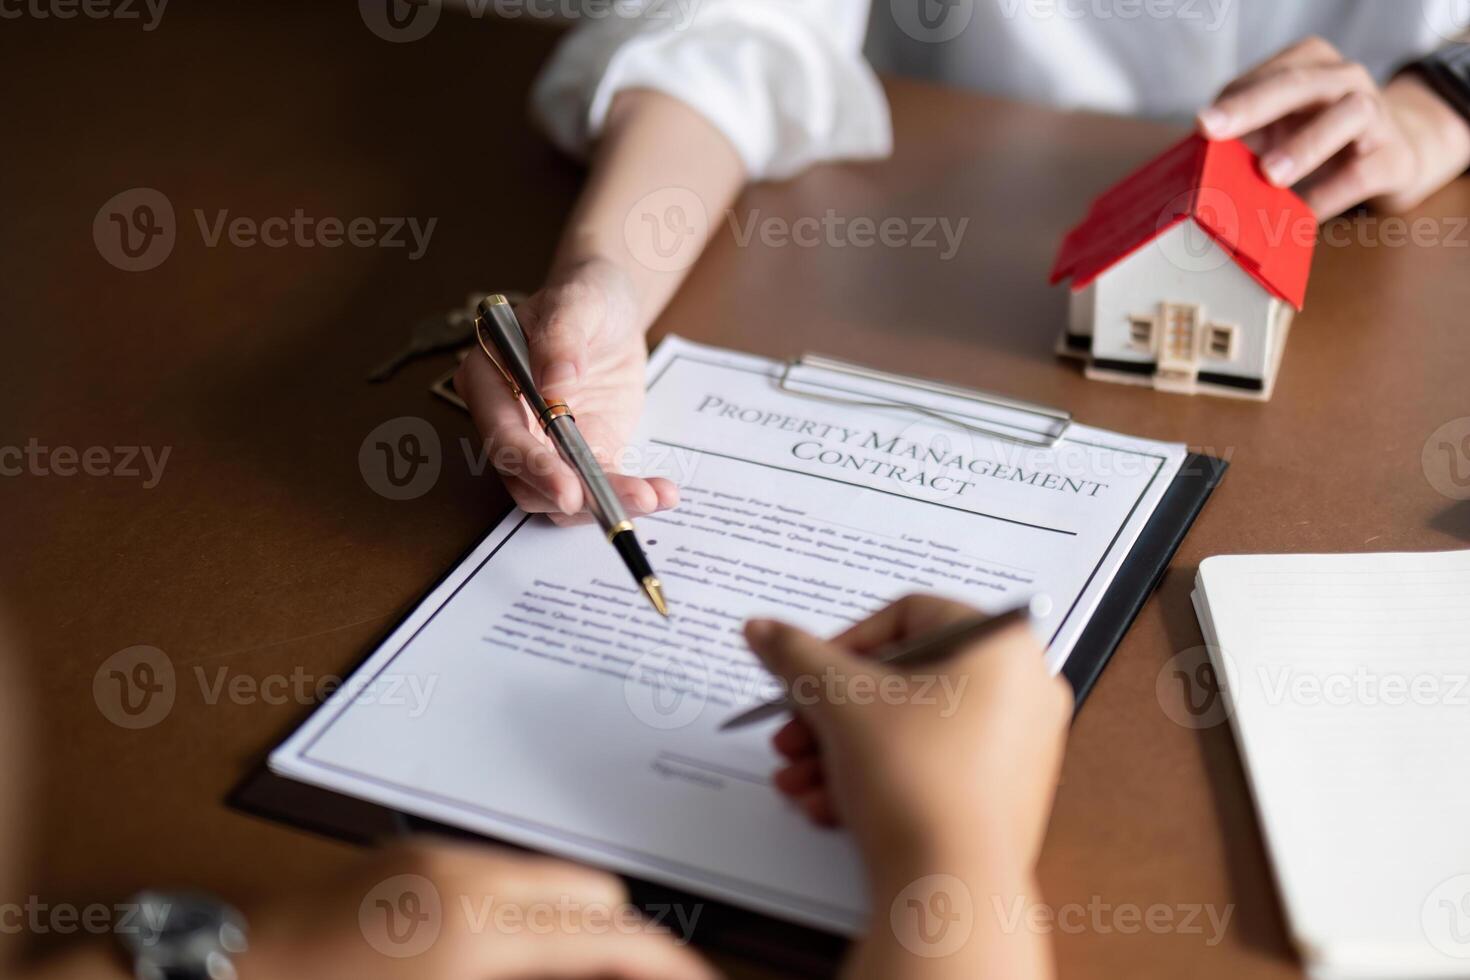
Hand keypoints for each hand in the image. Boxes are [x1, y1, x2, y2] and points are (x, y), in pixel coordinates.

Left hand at [239, 839, 716, 979]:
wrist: (223, 974)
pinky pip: (505, 871)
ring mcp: (438, 857)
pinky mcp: (413, 855)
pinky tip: (520, 952)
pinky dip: (532, 908)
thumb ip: (538, 979)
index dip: (668, 965)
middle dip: (629, 940)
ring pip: (553, 877)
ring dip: (579, 922)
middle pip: (595, 891)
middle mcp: (466, 877)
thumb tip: (593, 970)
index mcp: (476, 933)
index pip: (610, 935)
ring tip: (583, 972)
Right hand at [455, 258, 678, 525]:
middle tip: (622, 502)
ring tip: (653, 496)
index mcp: (489, 379)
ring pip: (562, 496)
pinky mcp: (582, 455)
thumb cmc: (584, 297)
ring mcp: (544, 443)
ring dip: (606, 503)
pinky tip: (661, 492)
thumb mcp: (577, 302)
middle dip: (575, 498)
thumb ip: (561, 338)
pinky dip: (628, 495)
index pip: (502, 434)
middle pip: (526, 480)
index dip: (532, 465)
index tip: (567, 487)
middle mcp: (509, 420)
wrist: (611, 309)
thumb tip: (555, 383)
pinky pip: (599, 486)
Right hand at [743, 596, 1071, 880]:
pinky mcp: (1002, 797)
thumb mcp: (841, 702)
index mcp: (1001, 647)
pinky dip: (875, 779)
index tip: (811, 671)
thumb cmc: (919, 784)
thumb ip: (797, 655)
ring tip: (799, 778)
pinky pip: (930, 769)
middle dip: (832, 710)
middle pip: (904, 679)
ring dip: (841, 750)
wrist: (951, 889)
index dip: (847, 642)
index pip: (910, 615)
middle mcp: (1023, 691)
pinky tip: (827, 804)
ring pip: (909, 730)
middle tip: (795, 731)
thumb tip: (764, 629)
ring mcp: (1018, 748)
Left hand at [1198, 36, 1469, 217]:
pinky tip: (1303, 215)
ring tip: (1269, 175)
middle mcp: (1344, 80)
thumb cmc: (1318, 138)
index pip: (1265, 76)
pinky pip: (1362, 174)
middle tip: (1210, 129)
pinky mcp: (1393, 157)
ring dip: (1303, 145)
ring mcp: (1376, 115)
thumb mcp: (1279, 128)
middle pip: (1297, 85)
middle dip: (1251, 107)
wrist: (1394, 156)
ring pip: (1345, 117)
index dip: (1234, 99)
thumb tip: (1190, 168)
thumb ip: (1242, 138)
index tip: (1201, 124)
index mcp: (1309, 65)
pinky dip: (1329, 195)